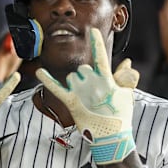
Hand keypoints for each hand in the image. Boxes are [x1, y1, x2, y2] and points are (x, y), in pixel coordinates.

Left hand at [36, 28, 138, 163]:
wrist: (111, 137)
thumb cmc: (121, 116)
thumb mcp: (126, 94)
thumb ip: (125, 76)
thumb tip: (128, 61)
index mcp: (106, 80)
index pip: (101, 56)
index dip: (97, 42)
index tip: (93, 31)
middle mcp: (92, 83)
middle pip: (83, 69)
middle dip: (87, 76)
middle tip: (94, 93)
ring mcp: (81, 93)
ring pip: (72, 77)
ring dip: (76, 83)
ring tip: (85, 98)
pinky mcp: (71, 103)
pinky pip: (56, 88)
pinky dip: (46, 79)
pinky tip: (39, 71)